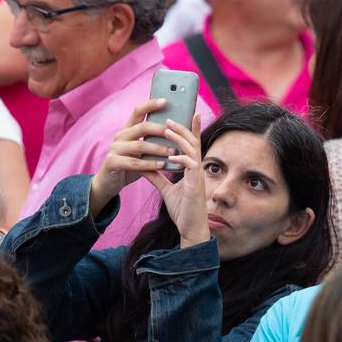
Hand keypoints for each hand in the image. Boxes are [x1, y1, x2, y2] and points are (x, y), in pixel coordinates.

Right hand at [87, 99, 185, 216]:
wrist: (109, 182)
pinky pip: (134, 163)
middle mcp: (120, 136)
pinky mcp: (112, 162)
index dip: (150, 104)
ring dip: (158, 148)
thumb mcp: (141, 151)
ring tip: (173, 152)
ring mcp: (115, 149)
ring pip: (139, 146)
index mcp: (128, 130)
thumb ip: (152, 141)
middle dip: (160, 129)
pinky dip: (149, 164)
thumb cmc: (130, 165)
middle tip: (175, 132)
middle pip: (141, 127)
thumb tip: (176, 132)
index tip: (165, 101)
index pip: (138, 111)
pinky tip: (161, 165)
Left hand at [146, 112, 207, 246]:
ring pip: (192, 150)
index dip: (191, 129)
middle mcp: (197, 169)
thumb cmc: (183, 209)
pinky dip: (181, 159)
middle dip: (182, 128)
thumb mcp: (166, 189)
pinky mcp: (195, 185)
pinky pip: (190, 167)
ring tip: (167, 129)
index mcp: (191, 169)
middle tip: (170, 117)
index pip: (192, 144)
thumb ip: (157, 176)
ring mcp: (197, 176)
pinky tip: (172, 156)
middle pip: (193, 142)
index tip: (190, 113)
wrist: (190, 228)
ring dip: (180, 138)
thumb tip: (144, 165)